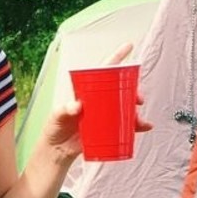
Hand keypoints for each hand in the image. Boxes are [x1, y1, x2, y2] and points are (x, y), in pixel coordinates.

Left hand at [47, 45, 151, 161]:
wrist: (56, 150)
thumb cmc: (54, 128)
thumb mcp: (57, 116)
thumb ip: (65, 109)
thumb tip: (76, 106)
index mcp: (86, 91)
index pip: (102, 71)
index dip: (116, 58)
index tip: (128, 47)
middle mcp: (97, 101)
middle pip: (120, 90)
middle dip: (133, 91)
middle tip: (138, 98)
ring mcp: (103, 114)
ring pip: (124, 108)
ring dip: (135, 111)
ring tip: (139, 119)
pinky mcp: (106, 129)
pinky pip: (124, 125)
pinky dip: (135, 126)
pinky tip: (142, 127)